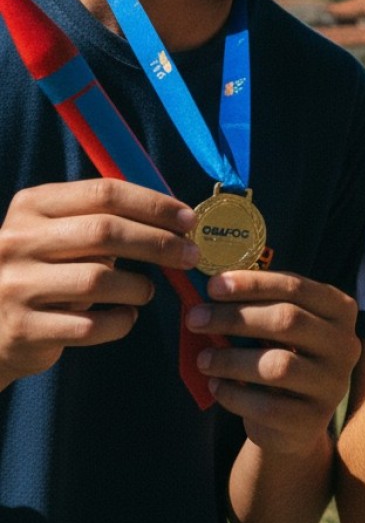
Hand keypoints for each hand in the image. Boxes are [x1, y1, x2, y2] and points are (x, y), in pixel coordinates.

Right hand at [0, 179, 198, 385]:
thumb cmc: (44, 270)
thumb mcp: (59, 233)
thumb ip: (103, 220)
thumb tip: (177, 220)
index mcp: (32, 205)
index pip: (105, 192)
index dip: (154, 204)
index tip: (188, 219)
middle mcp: (17, 241)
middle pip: (106, 232)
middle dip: (158, 243)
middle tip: (189, 255)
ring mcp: (15, 286)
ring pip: (99, 279)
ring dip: (138, 286)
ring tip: (147, 290)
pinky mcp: (22, 330)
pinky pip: (89, 325)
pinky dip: (120, 321)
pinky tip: (126, 316)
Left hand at [186, 270, 359, 455]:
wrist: (295, 422)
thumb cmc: (283, 356)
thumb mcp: (281, 327)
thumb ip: (259, 307)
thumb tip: (211, 288)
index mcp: (340, 310)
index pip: (297, 287)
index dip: (253, 284)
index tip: (213, 286)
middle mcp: (345, 344)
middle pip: (287, 321)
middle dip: (235, 317)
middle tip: (195, 318)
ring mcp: (332, 384)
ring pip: (277, 366)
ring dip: (231, 359)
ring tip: (202, 359)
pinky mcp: (312, 421)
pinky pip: (266, 406)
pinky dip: (234, 394)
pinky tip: (216, 386)